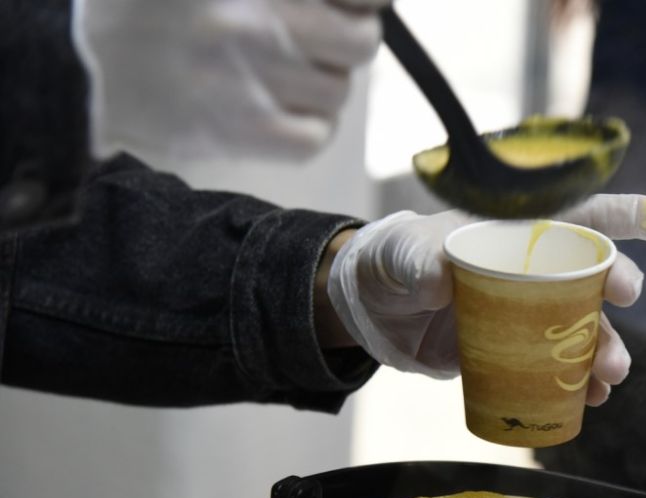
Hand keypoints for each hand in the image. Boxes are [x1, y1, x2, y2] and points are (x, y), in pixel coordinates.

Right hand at [74, 0, 388, 159]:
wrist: (79, 63)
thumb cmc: (147, 7)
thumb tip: (368, 2)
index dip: (364, 2)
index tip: (349, 6)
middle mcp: (258, 21)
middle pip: (361, 42)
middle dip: (348, 42)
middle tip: (320, 43)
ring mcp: (252, 78)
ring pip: (339, 92)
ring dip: (322, 86)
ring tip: (282, 77)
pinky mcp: (242, 131)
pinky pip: (315, 137)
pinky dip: (308, 127)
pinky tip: (279, 110)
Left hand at [326, 195, 645, 405]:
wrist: (371, 314)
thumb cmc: (391, 262)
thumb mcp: (399, 255)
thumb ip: (417, 260)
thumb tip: (442, 274)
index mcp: (515, 232)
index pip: (582, 217)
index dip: (636, 217)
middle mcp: (531, 270)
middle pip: (591, 276)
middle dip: (617, 289)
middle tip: (625, 303)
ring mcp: (525, 312)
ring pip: (581, 328)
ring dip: (604, 349)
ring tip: (611, 376)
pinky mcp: (513, 351)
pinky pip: (555, 369)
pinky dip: (576, 386)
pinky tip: (591, 401)